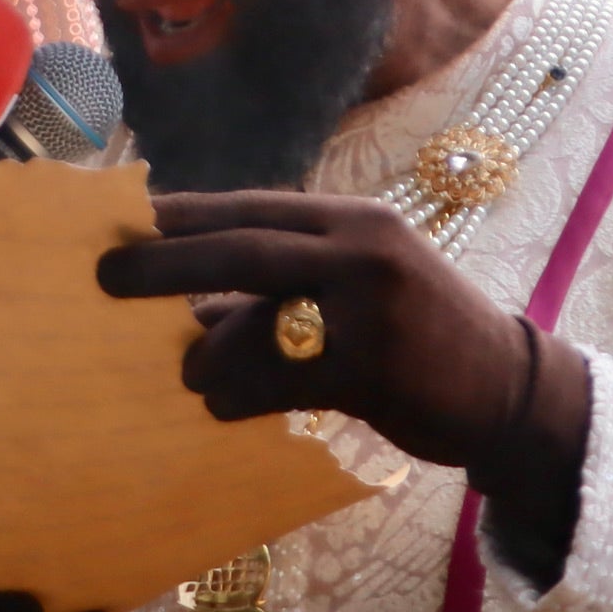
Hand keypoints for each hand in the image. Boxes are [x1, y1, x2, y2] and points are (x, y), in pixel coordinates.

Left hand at [97, 193, 562, 478]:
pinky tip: (221, 405)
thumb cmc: (418, 338)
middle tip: (105, 275)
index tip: (123, 221)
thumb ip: (283, 283)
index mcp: (354, 219)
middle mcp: (362, 249)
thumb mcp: (358, 286)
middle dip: (165, 261)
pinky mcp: (372, 367)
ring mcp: (369, 307)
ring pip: (253, 324)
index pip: (252, 206)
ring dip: (206, 354)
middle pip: (242, 247)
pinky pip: (276, 381)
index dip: (183, 214)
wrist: (507, 390)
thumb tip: (183, 300)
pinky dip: (236, 395)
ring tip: (188, 372)